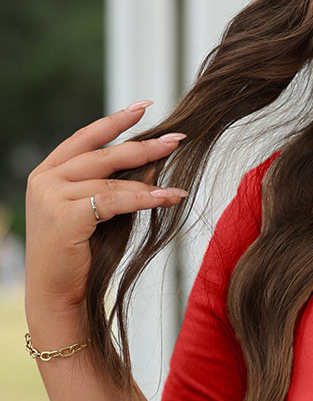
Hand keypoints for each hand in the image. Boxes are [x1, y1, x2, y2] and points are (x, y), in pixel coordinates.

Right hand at [25, 103, 187, 325]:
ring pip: (110, 180)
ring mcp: (51, 195)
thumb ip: (115, 186)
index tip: (143, 107)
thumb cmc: (78, 256)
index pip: (85, 137)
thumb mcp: (97, 213)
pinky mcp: (65, 215)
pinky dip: (144, 199)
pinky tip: (167, 198)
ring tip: (179, 182)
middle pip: (102, 153)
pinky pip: (114, 201)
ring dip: (149, 179)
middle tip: (177, 138)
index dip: (115, 121)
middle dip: (142, 145)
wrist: (55, 293)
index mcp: (47, 173)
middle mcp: (45, 179)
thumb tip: (152, 164)